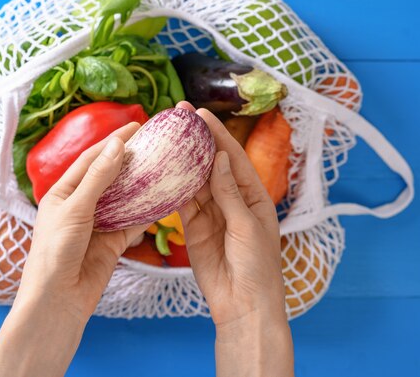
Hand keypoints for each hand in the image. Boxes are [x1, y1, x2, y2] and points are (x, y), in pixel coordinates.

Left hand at [0, 122, 146, 376]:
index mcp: (63, 193)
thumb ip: (98, 178)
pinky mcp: (112, 244)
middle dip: (130, 160)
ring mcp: (98, 225)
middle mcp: (80, 206)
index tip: (136, 126)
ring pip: (124, 199)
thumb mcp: (75, 208)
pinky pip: (133, 223)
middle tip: (154, 143)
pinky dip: (147, 213)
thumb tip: (117, 145)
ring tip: (162, 167)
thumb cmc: (55, 251)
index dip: (113, 141)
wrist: (58, 300)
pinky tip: (163, 201)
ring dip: (140, 185)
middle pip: (110, 177)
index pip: (91, 159)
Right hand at [176, 102, 292, 375]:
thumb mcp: (247, 226)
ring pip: (193, 180)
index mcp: (253, 195)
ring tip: (164, 138)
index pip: (232, 157)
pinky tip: (161, 170)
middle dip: (196, 141)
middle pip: (211, 164)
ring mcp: (211, 212)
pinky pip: (182, 202)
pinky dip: (172, 187)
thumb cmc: (258, 267)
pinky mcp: (194, 227)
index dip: (217, 134)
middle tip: (176, 117)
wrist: (243, 305)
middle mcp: (231, 199)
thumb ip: (229, 193)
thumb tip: (218, 159)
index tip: (200, 113)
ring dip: (181, 161)